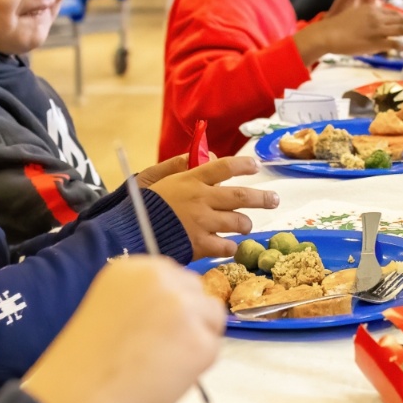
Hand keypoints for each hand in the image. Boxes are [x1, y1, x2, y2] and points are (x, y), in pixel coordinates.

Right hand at [22, 256, 224, 402]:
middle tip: (159, 349)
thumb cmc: (85, 364)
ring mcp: (186, 307)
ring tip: (161, 364)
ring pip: (211, 317)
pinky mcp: (201, 340)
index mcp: (134, 267)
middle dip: (187, 317)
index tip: (152, 327)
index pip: (174, 277)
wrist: (77, 400)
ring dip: (196, 338)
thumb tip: (176, 310)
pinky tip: (165, 377)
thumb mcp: (110, 309)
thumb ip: (143, 301)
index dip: (168, 306)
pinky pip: (212, 348)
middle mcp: (163, 278)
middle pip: (197, 291)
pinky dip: (197, 365)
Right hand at [147, 156, 278, 259]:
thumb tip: (203, 156)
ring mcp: (202, 223)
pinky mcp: (200, 245)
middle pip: (240, 196)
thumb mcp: (153, 177)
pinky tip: (229, 246)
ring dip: (245, 224)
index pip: (223, 167)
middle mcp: (200, 199)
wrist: (127, 234)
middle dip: (262, 198)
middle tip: (275, 200)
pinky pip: (226, 246)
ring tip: (246, 225)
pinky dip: (231, 246)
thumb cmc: (140, 205)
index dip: (243, 165)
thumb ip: (177, 165)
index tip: (255, 166)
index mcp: (190, 180)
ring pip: (238, 222)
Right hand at [294, 4, 402, 63]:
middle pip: (401, 20)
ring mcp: (377, 30)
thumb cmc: (339, 25)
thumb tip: (379, 12)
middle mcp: (378, 17)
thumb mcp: (357, 12)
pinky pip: (394, 43)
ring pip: (402, 30)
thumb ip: (370, 13)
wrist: (328, 33)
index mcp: (373, 8)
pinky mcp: (375, 42)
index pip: (394, 13)